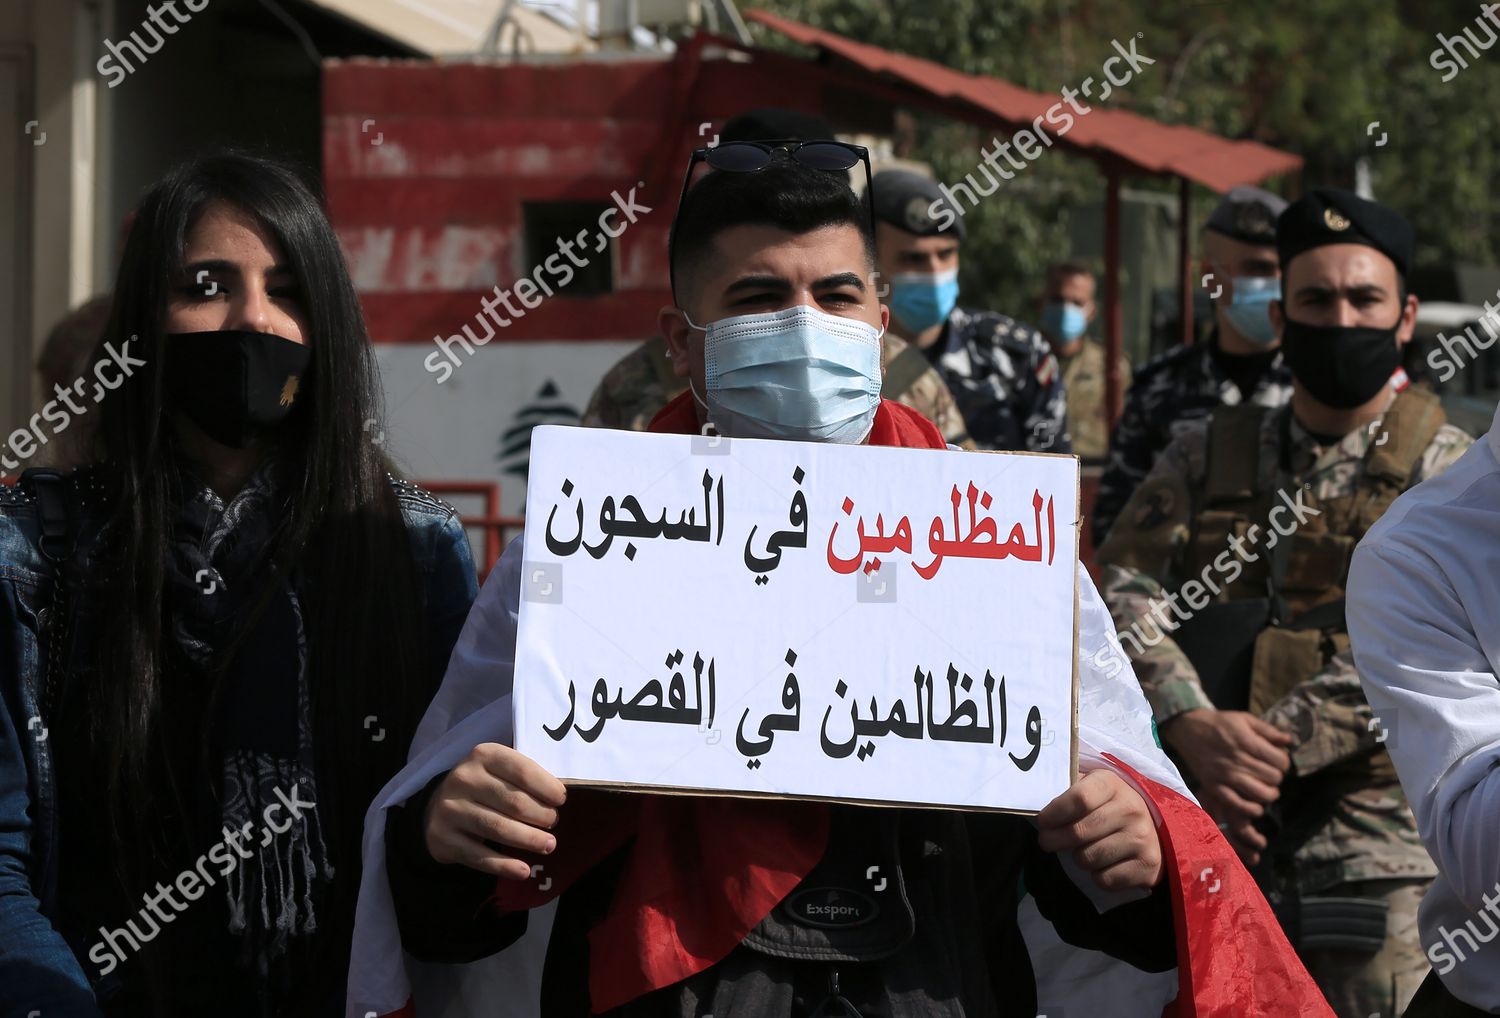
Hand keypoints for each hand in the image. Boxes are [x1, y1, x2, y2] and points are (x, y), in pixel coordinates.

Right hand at [424, 743, 567, 879]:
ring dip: (529, 840)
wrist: (437, 807)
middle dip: (541, 816)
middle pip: (514, 802)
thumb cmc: (483, 786)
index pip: (523, 771)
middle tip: (553, 823)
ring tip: (549, 845)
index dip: (547, 787)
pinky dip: (504, 865)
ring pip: (499, 829)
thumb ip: (525, 777)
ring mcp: (451, 809)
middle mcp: (464, 779)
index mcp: (484, 755)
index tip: (561, 800)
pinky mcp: (443, 838)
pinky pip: (480, 856)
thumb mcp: (500, 770)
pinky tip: (523, 871)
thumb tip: (559, 797)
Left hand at [1037, 769, 1163, 892]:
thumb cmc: (1109, 805)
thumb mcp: (1091, 786)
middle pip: (1078, 832)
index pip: (1078, 798)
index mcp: (1112, 784)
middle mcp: (1131, 809)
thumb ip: (1067, 788)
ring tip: (1084, 849)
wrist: (1154, 828)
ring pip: (1087, 858)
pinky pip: (1105, 879)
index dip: (1054, 812)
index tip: (1042, 821)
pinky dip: (1098, 876)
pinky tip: (1104, 863)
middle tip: (1048, 841)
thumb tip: (1034, 795)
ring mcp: (1142, 838)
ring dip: (1078, 858)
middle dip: (1053, 840)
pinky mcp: (1148, 865)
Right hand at [1160, 708, 1291, 865]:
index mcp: (1247, 741)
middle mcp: (1237, 759)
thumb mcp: (1244, 719)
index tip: (1278, 761)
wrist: (1187, 728)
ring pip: (1261, 794)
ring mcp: (1225, 775)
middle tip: (1269, 773)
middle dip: (1276, 776)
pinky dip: (1252, 809)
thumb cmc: (1219, 723)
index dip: (1284, 762)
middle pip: (1273, 778)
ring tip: (1265, 788)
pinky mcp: (1214, 786)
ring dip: (1269, 793)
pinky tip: (1255, 804)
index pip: (1280, 761)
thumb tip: (1289, 741)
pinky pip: (1238, 805)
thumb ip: (1268, 730)